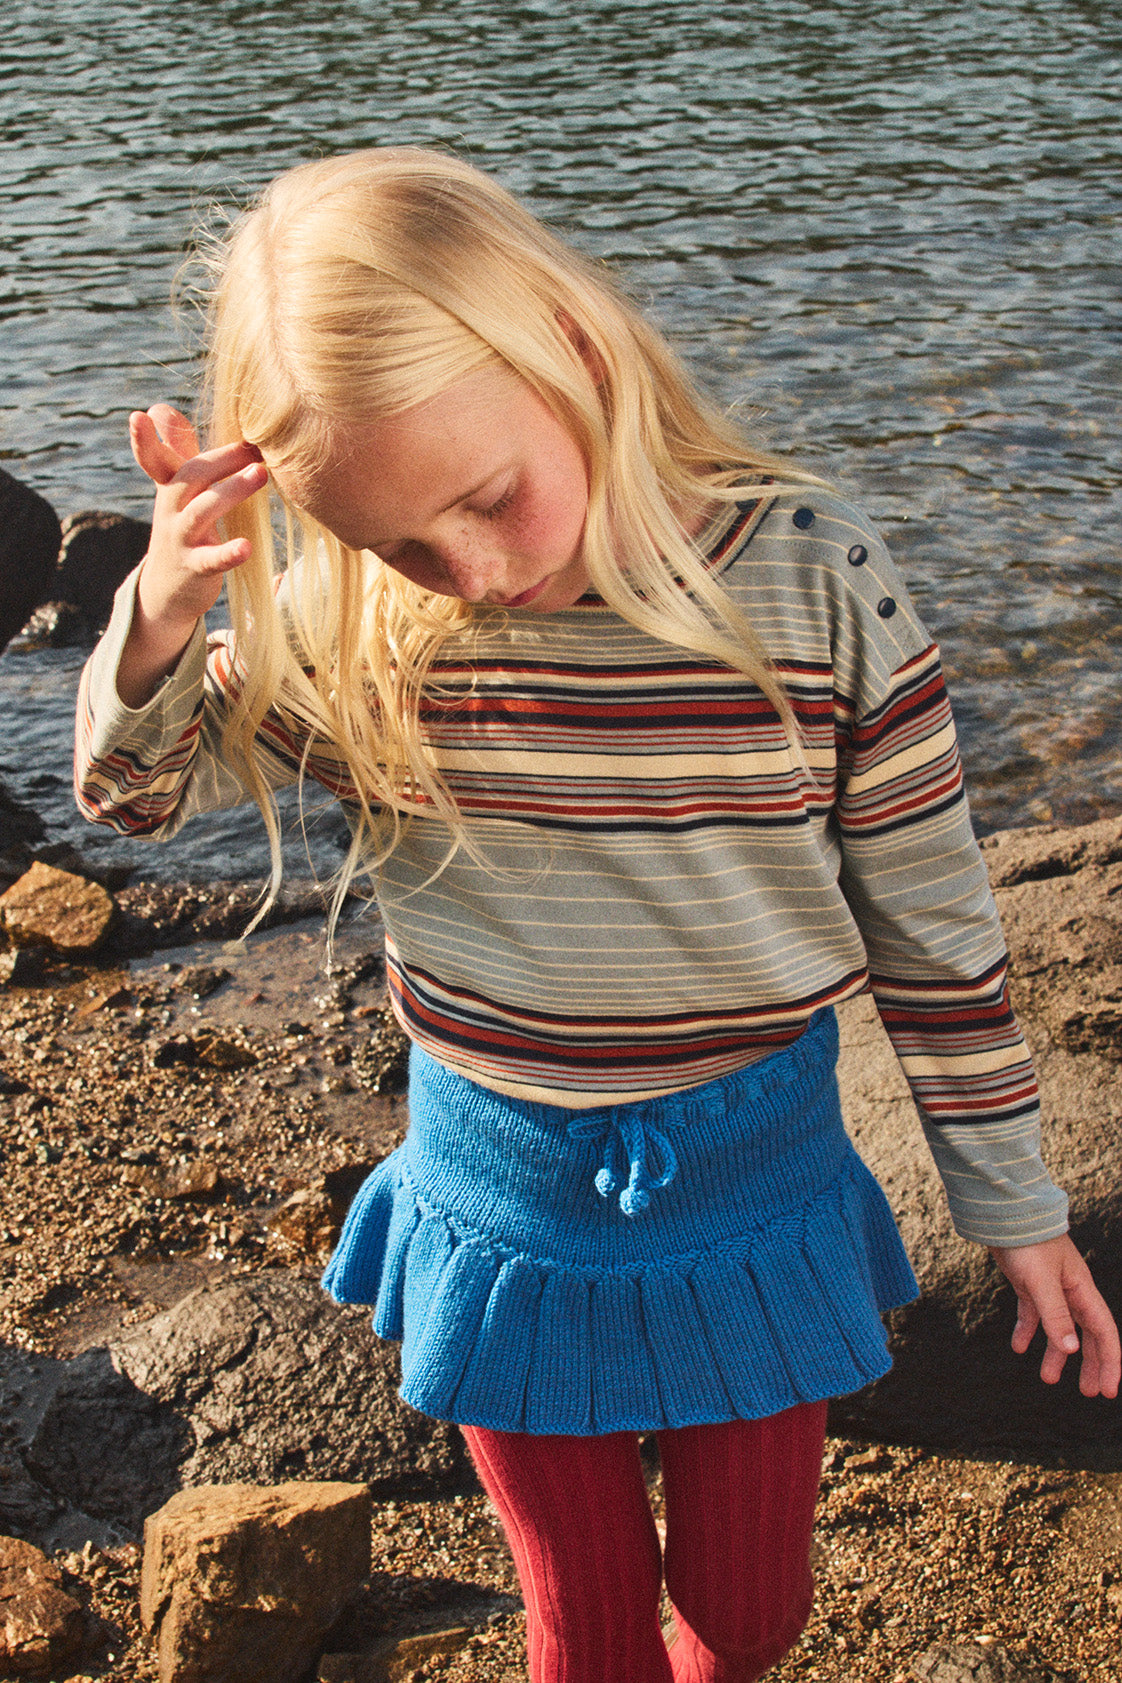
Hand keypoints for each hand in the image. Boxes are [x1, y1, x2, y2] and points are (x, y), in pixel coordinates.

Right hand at [131, 404, 266, 629]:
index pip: (154, 458)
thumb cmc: (182, 528)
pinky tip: (246, 548)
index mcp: (170, 486)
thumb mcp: (179, 489)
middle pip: (191, 476)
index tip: (139, 416)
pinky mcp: (195, 568)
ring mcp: (181, 538)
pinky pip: (211, 560)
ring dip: (231, 491)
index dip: (144, 440)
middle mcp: (171, 509)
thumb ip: (179, 450)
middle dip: (221, 459)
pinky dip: (228, 553)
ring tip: (259, 475)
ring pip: (202, 511)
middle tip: (254, 446)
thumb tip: (161, 407)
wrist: (167, 588)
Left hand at [990, 1234, 1119, 1397]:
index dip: (1109, 1362)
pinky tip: (1018, 1347)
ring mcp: (1049, 1287)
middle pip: (1086, 1334)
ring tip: (1048, 1378)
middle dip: (1089, 1363)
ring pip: (1059, 1327)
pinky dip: (1027, 1330)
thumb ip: (1056, 1315)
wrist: (1004, 1214)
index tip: (1107, 1391)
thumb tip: (1071, 1349)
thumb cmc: (1028, 1242)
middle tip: (1087, 1392)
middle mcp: (1070, 1290)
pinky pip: (1032, 1313)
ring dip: (1056, 1352)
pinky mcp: (1028, 1283)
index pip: (1103, 1333)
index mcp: (1082, 1290)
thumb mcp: (1042, 1281)